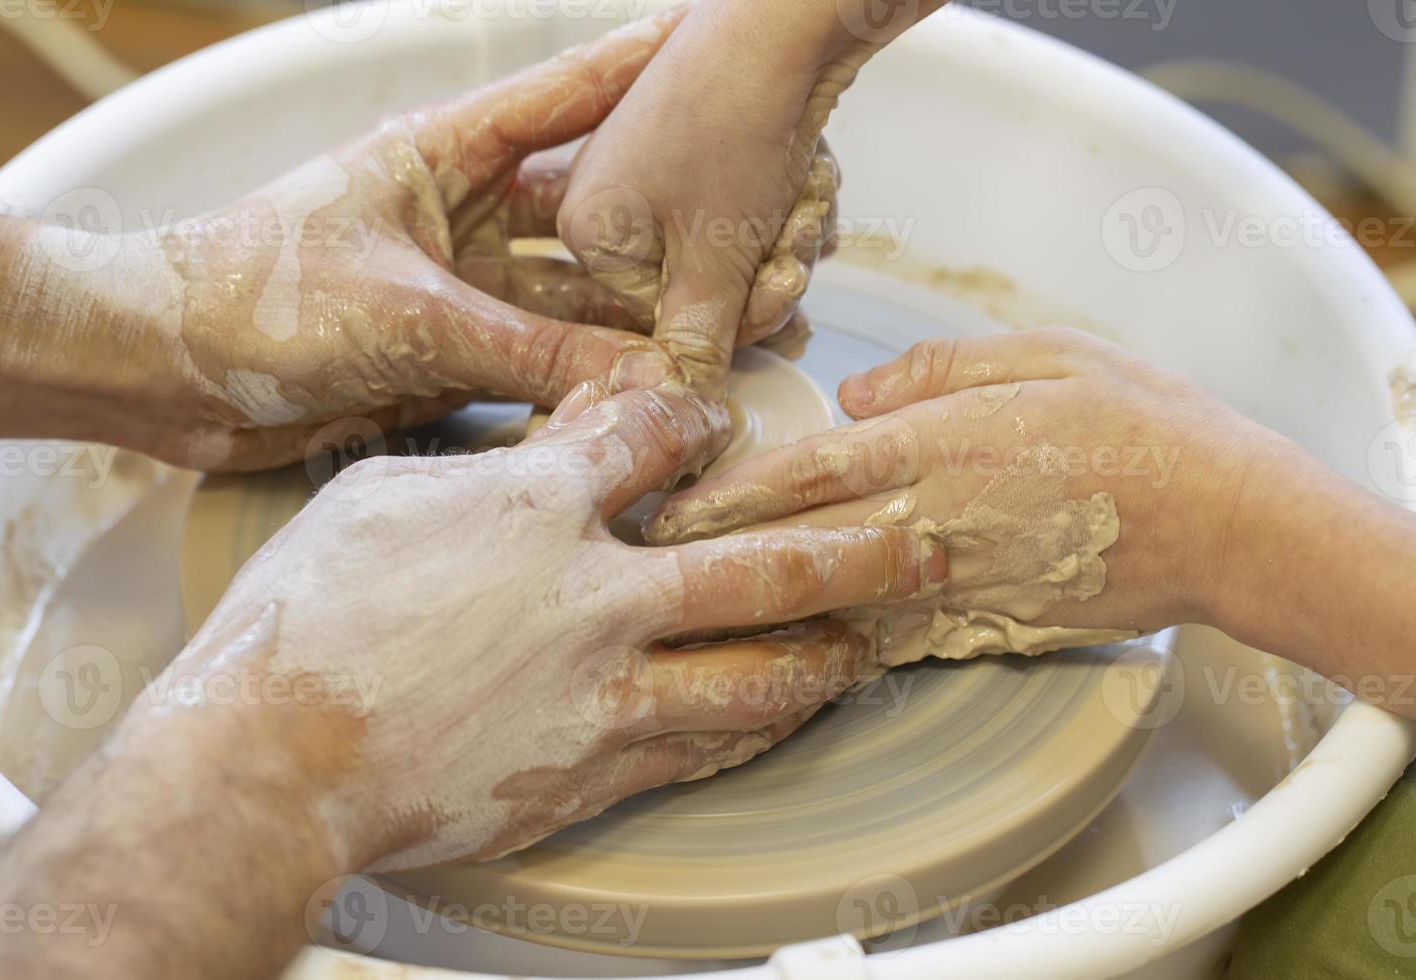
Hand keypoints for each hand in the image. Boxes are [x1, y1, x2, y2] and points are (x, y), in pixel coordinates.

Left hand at [0, 9, 695, 471]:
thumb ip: (521, 349)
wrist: (160, 374)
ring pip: (571, 304)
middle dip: (665, 232)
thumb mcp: (404, 316)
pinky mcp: (445, 360)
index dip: (639, 77)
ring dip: (635, 323)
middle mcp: (460, 220)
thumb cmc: (249, 298)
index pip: (562, 103)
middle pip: (588, 217)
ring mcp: (458, 294)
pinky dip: (585, 385)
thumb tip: (636, 379)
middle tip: (749, 238)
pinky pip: (536, 369)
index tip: (708, 51)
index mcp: (440, 158)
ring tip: (720, 331)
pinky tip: (644, 394)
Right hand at [126, 381, 941, 871]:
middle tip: (920, 537)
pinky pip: (701, 748)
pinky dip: (754, 729)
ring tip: (875, 640)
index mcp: (541, 509)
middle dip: (852, 545)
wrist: (272, 756)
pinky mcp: (591, 772)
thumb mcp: (390, 494)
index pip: (654, 440)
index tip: (720, 421)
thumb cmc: (309, 615)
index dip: (698, 420)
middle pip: (760, 563)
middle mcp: (597, 597)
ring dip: (829, 652)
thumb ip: (498, 459)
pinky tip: (786, 717)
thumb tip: (571, 425)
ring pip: (757, 672)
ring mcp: (604, 692)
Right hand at [558, 0, 860, 396]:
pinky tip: (807, 174)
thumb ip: (698, 340)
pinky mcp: (709, 149)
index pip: (666, 324)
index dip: (736, 318)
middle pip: (706, 292)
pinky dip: (792, 202)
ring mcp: (662, 172)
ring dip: (790, 238)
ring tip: (803, 194)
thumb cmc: (737, 123)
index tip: (779, 292)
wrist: (788, 20)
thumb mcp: (716, 257)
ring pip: (741, 257)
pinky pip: (755, 213)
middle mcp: (612, 201)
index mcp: (589, 231)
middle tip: (794, 243)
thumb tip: (685, 400)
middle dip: (768, 274)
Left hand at [646, 328, 1268, 639]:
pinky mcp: (985, 623)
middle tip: (652, 571)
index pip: (805, 472)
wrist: (1223, 519)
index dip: (728, 492)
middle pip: (800, 545)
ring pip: (834, 601)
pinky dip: (837, 643)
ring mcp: (954, 581)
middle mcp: (932, 518)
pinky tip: (793, 649)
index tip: (669, 506)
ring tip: (698, 616)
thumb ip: (933, 370)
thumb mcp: (1039, 353)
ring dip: (764, 610)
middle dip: (720, 560)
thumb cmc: (1138, 422)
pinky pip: (893, 636)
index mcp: (937, 442)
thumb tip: (853, 395)